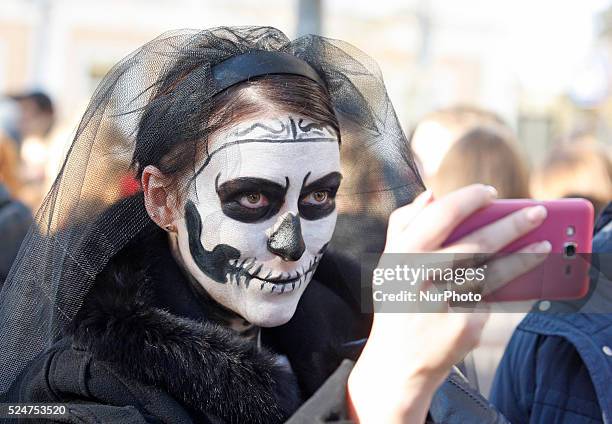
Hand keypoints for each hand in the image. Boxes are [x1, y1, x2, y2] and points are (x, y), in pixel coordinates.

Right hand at [348, 185, 550, 422]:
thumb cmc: (398, 303)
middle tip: (538, 211)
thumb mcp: (389, 264)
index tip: (490, 192)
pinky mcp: (463, 326)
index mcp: (401, 255)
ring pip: (493, 271)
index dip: (469, 199)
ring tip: (546, 242)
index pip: (440, 215)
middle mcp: (421, 278)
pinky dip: (514, 284)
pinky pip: (494, 298)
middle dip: (512, 224)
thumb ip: (402, 225)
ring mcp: (443, 303)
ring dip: (524, 255)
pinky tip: (531, 272)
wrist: (398, 361)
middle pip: (475, 243)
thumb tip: (429, 194)